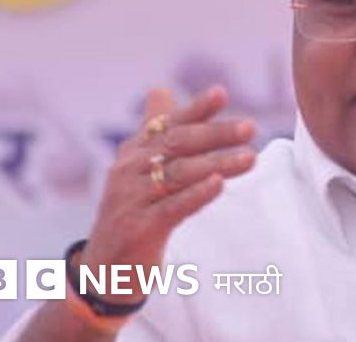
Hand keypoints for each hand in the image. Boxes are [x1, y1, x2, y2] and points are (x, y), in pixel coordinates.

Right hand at [78, 86, 255, 302]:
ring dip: (218, 164)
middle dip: (216, 134)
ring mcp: (132, 199)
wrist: (105, 268)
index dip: (195, 109)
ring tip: (250, 158)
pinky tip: (219, 185)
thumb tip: (160, 88)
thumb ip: (154, 131)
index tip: (222, 93)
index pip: (168, 123)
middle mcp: (129, 170)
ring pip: (180, 174)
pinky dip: (197, 195)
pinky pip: (172, 208)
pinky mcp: (138, 228)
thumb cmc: (133, 210)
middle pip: (178, 144)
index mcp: (134, 152)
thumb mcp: (138, 169)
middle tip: (250, 128)